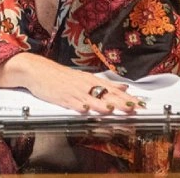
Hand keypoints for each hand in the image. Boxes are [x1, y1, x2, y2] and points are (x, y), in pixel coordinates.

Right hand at [6, 53, 142, 113]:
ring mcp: (74, 91)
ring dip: (103, 104)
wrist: (38, 70)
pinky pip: (73, 102)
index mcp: (92, 80)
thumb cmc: (61, 77)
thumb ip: (105, 84)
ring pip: (91, 98)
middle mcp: (85, 85)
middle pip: (106, 94)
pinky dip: (80, 106)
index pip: (114, 90)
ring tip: (114, 109)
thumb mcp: (85, 78)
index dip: (128, 97)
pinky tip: (87, 110)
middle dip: (120, 102)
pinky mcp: (62, 97)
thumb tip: (124, 87)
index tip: (141, 104)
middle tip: (134, 108)